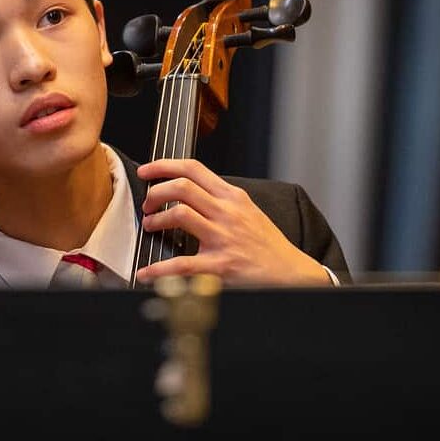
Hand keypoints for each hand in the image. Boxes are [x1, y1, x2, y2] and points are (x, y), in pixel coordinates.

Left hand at [135, 158, 332, 286]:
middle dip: (155, 193)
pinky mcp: (221, 266)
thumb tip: (187, 192)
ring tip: (150, 227)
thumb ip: (220, 199)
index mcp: (233, 197)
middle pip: (181, 187)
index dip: (163, 165)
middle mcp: (227, 213)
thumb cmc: (268, 245)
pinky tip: (147, 272)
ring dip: (156, 221)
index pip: (193, 168)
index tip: (146, 171)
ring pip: (179, 214)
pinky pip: (182, 264)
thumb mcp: (248, 211)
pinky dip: (158, 269)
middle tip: (147, 205)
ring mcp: (224, 238)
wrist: (293, 275)